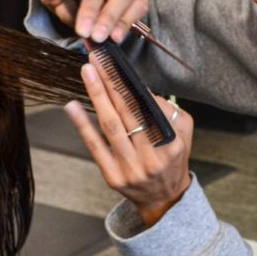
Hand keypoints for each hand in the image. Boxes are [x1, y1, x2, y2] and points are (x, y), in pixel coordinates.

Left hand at [65, 57, 192, 226]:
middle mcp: (151, 156)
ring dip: (97, 95)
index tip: (115, 61)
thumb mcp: (183, 132)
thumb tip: (142, 89)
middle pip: (127, 111)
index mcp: (171, 142)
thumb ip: (168, 110)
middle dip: (110, 80)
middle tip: (97, 57)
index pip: (148, 106)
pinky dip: (83, 125)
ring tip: (87, 71)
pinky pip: (95, 146)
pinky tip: (72, 106)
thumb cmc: (172, 157)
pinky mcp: (112, 176)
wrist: (164, 198)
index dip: (129, 82)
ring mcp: (130, 168)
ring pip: (111, 125)